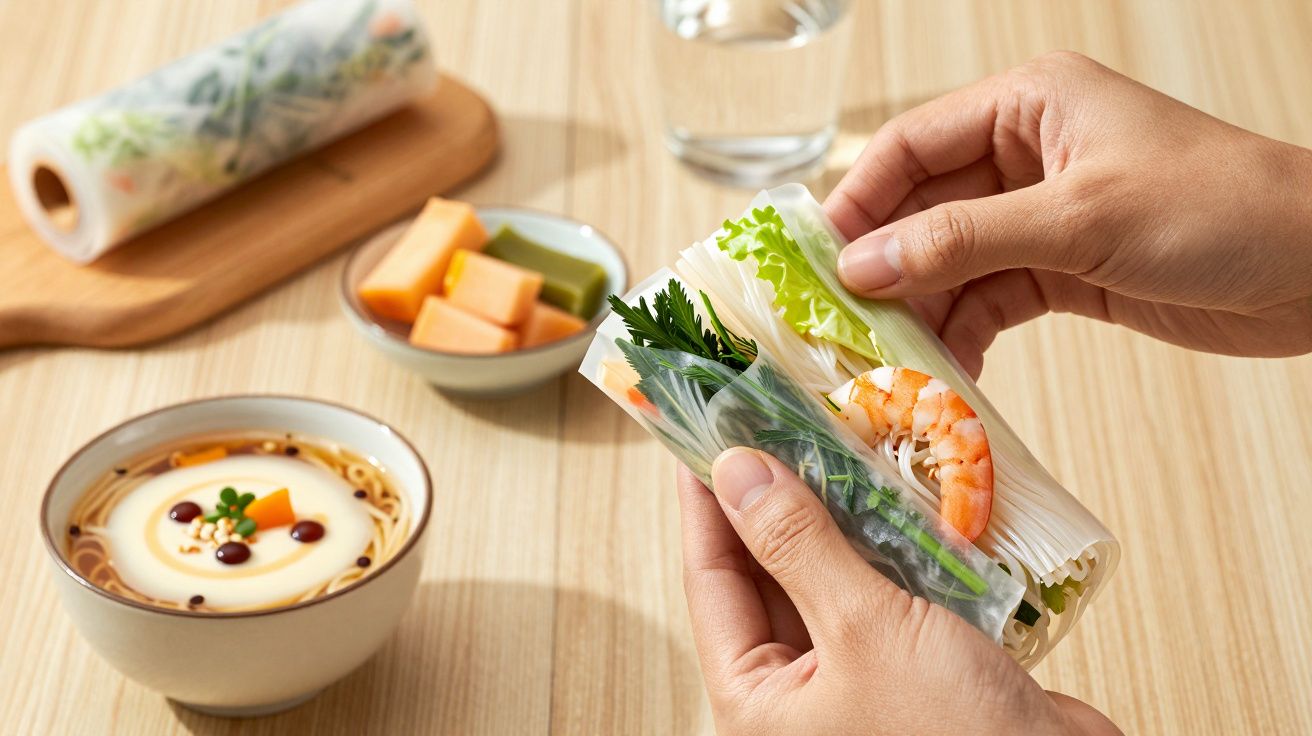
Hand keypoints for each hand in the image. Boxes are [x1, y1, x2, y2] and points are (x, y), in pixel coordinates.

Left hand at [679, 448, 1120, 734]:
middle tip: (773, 425)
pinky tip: (890, 490)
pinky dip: (886, 545)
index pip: (711, 581)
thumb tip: (736, 473)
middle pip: (765, 576)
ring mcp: (854, 681)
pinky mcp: (910, 669)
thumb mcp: (863, 631)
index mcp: (756, 702)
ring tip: (828, 441)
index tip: (707, 434)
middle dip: (772, 501)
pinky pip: (880, 594)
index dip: (708, 504)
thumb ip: (798, 547)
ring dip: (834, 517)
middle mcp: (796, 695)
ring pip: (825, 580)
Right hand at [825, 51, 1311, 378]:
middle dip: (886, 268)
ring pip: (951, 262)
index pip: (910, 146)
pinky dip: (966, 335)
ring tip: (890, 365)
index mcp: (1026, 107)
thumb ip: (965, 240)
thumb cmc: (1220, 209)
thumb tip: (865, 264)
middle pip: (922, 209)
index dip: (858, 202)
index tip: (817, 261)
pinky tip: (947, 373)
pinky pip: (990, 299)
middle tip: (843, 326)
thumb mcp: (1081, 219)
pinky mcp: (1062, 268)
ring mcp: (1041, 215)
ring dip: (922, 312)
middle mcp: (1025, 155)